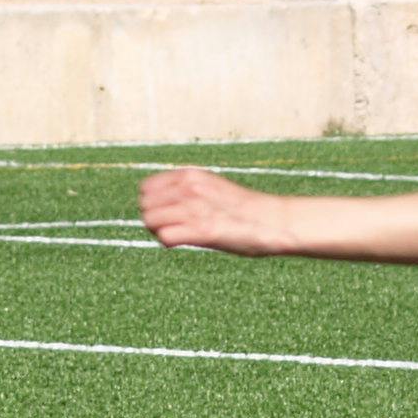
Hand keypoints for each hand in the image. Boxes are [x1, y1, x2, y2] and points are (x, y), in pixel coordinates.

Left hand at [140, 166, 291, 254]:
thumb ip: (187, 190)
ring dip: (159, 231)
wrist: (272, 220)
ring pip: (149, 220)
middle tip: (172, 227)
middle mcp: (189, 188)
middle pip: (145, 206)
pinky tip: (182, 242)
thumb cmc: (242, 208)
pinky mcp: (202, 230)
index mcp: (190, 175)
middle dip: (153, 219)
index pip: (146, 188)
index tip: (167, 213)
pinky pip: (165, 237)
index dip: (152, 203)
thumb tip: (161, 203)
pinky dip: (169, 242)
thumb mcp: (211, 187)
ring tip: (179, 234)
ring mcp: (194, 208)